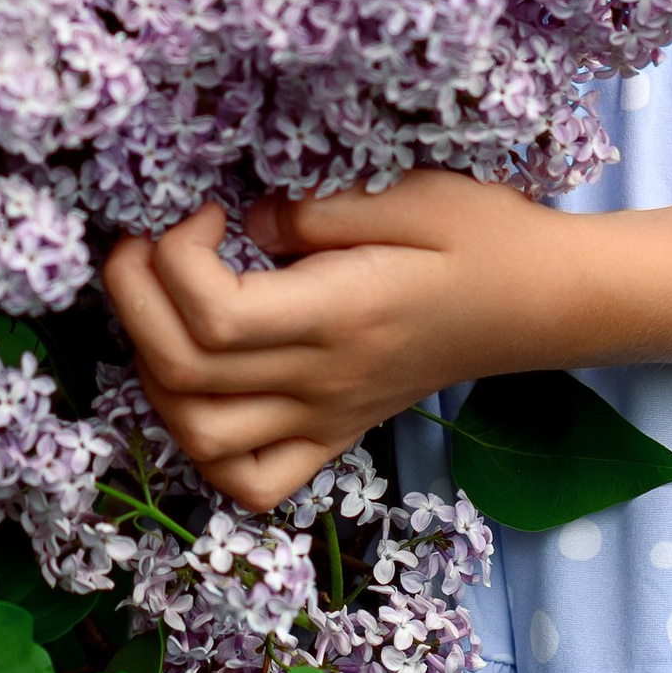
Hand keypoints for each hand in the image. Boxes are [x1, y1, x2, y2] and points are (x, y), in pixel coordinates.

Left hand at [103, 172, 584, 514]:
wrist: (539, 301)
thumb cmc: (482, 234)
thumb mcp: (412, 191)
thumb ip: (319, 206)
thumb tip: (247, 219)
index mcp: (343, 315)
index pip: (216, 317)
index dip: (175, 258)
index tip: (200, 209)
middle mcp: (325, 380)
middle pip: (184, 373)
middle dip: (132, 299)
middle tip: (144, 243)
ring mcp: (327, 419)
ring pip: (200, 437)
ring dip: (150, 370)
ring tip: (162, 307)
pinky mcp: (333, 435)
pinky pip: (250, 482)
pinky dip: (203, 448)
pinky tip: (200, 387)